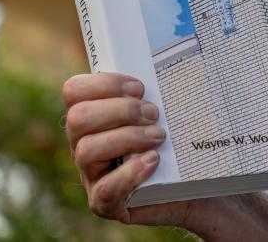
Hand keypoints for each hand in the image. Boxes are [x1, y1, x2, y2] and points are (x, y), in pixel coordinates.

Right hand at [62, 72, 192, 226]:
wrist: (193, 185)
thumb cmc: (176, 142)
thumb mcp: (165, 111)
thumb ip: (156, 91)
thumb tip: (173, 63)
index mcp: (93, 117)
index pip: (74, 90)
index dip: (104, 83)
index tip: (139, 88)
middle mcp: (84, 144)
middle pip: (77, 118)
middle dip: (120, 111)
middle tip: (153, 114)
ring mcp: (91, 175)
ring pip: (86, 151)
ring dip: (128, 138)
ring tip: (159, 137)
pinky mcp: (105, 203)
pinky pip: (105, 190)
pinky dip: (131, 173)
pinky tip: (153, 161)